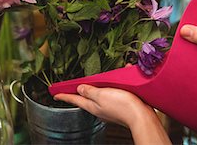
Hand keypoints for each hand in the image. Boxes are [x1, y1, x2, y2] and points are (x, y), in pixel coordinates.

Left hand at [54, 84, 170, 143]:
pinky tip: (120, 80)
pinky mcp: (120, 106)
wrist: (141, 116)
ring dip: (97, 87)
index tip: (55, 94)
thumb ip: (90, 91)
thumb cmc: (123, 106)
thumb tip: (80, 88)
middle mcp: (100, 108)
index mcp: (93, 106)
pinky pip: (113, 94)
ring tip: (95, 81)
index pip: (75, 100)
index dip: (64, 95)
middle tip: (71, 87)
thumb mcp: (102, 95)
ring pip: (99, 96)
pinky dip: (113, 87)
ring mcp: (110, 108)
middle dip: (79, 91)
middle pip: (86, 98)